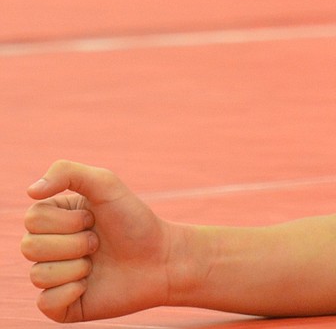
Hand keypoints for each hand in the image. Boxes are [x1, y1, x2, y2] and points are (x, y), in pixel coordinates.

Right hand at [23, 162, 170, 322]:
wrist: (161, 259)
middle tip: (98, 242)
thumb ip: (68, 172)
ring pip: (38, 274)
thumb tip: (30, 192)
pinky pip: (45, 301)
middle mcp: (50, 247)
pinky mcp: (60, 306)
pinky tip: (90, 284)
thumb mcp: (106, 184)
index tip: (93, 218)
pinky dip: (71, 291)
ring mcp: (54, 278)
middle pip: (30, 246)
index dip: (67, 220)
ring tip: (96, 262)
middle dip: (73, 242)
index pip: (33, 218)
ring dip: (75, 266)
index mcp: (55, 219)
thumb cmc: (134, 220)